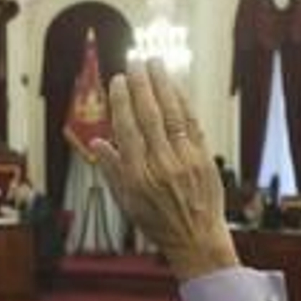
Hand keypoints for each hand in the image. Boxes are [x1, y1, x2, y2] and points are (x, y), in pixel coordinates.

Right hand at [91, 61, 238, 281]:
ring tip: (155, 63)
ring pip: (172, 115)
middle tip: (134, 61)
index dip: (121, 102)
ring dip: (163, 85)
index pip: (127, 130)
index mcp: (137, 177)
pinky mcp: (204, 159)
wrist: (196, 239)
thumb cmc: (158, 222)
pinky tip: (175, 87)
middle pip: (149, 116)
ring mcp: (185, 161)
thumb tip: (95, 142)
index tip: (118, 81)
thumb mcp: (126, 203)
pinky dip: (183, 103)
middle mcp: (161, 166)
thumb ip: (111, 170)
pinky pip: (191, 124)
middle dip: (141, 85)